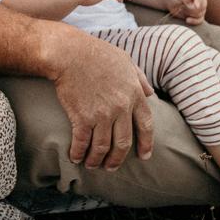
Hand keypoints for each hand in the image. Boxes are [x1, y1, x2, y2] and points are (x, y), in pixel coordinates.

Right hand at [50, 29, 154, 169]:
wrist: (69, 53)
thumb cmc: (96, 53)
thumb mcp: (125, 61)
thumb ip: (140, 78)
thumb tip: (150, 93)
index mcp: (134, 94)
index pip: (145, 125)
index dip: (146, 143)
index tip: (144, 155)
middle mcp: (121, 108)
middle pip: (124, 142)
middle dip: (118, 158)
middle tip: (112, 167)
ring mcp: (101, 114)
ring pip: (103, 147)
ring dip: (97, 160)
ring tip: (92, 164)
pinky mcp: (81, 117)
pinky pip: (82, 142)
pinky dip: (79, 153)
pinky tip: (75, 158)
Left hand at [163, 0, 206, 24]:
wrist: (170, 0)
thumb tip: (194, 5)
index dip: (198, 1)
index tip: (196, 6)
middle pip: (202, 7)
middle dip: (190, 8)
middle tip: (181, 6)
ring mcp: (201, 7)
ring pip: (200, 14)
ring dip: (189, 13)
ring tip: (180, 9)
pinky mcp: (198, 15)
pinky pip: (199, 20)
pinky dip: (194, 21)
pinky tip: (187, 20)